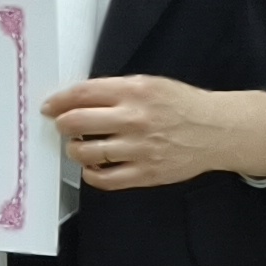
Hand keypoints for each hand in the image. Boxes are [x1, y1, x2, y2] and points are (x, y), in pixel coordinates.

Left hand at [44, 73, 265, 189]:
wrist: (217, 131)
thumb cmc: (180, 106)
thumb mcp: (149, 85)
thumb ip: (114, 91)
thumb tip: (74, 100)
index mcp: (135, 92)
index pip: (82, 95)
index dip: (58, 102)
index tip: (49, 107)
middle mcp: (135, 119)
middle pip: (76, 123)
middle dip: (62, 125)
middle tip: (64, 127)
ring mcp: (140, 148)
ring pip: (85, 153)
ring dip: (75, 150)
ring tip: (81, 146)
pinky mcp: (146, 173)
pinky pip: (104, 179)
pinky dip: (91, 174)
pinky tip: (94, 167)